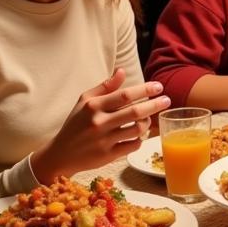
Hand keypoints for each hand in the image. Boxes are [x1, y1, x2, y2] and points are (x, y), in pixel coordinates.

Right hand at [33, 69, 170, 181]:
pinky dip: (140, 139)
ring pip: (137, 130)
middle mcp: (99, 123)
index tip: (159, 87)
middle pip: (135, 112)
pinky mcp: (108, 156)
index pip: (124, 95)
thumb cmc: (75, 124)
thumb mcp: (84, 101)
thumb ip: (105, 86)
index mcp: (93, 106)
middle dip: (155, 105)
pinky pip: (133, 145)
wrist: (60, 154)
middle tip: (167, 100)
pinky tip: (139, 134)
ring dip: (148, 123)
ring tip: (149, 118)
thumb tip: (122, 70)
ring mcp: (104, 140)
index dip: (144, 89)